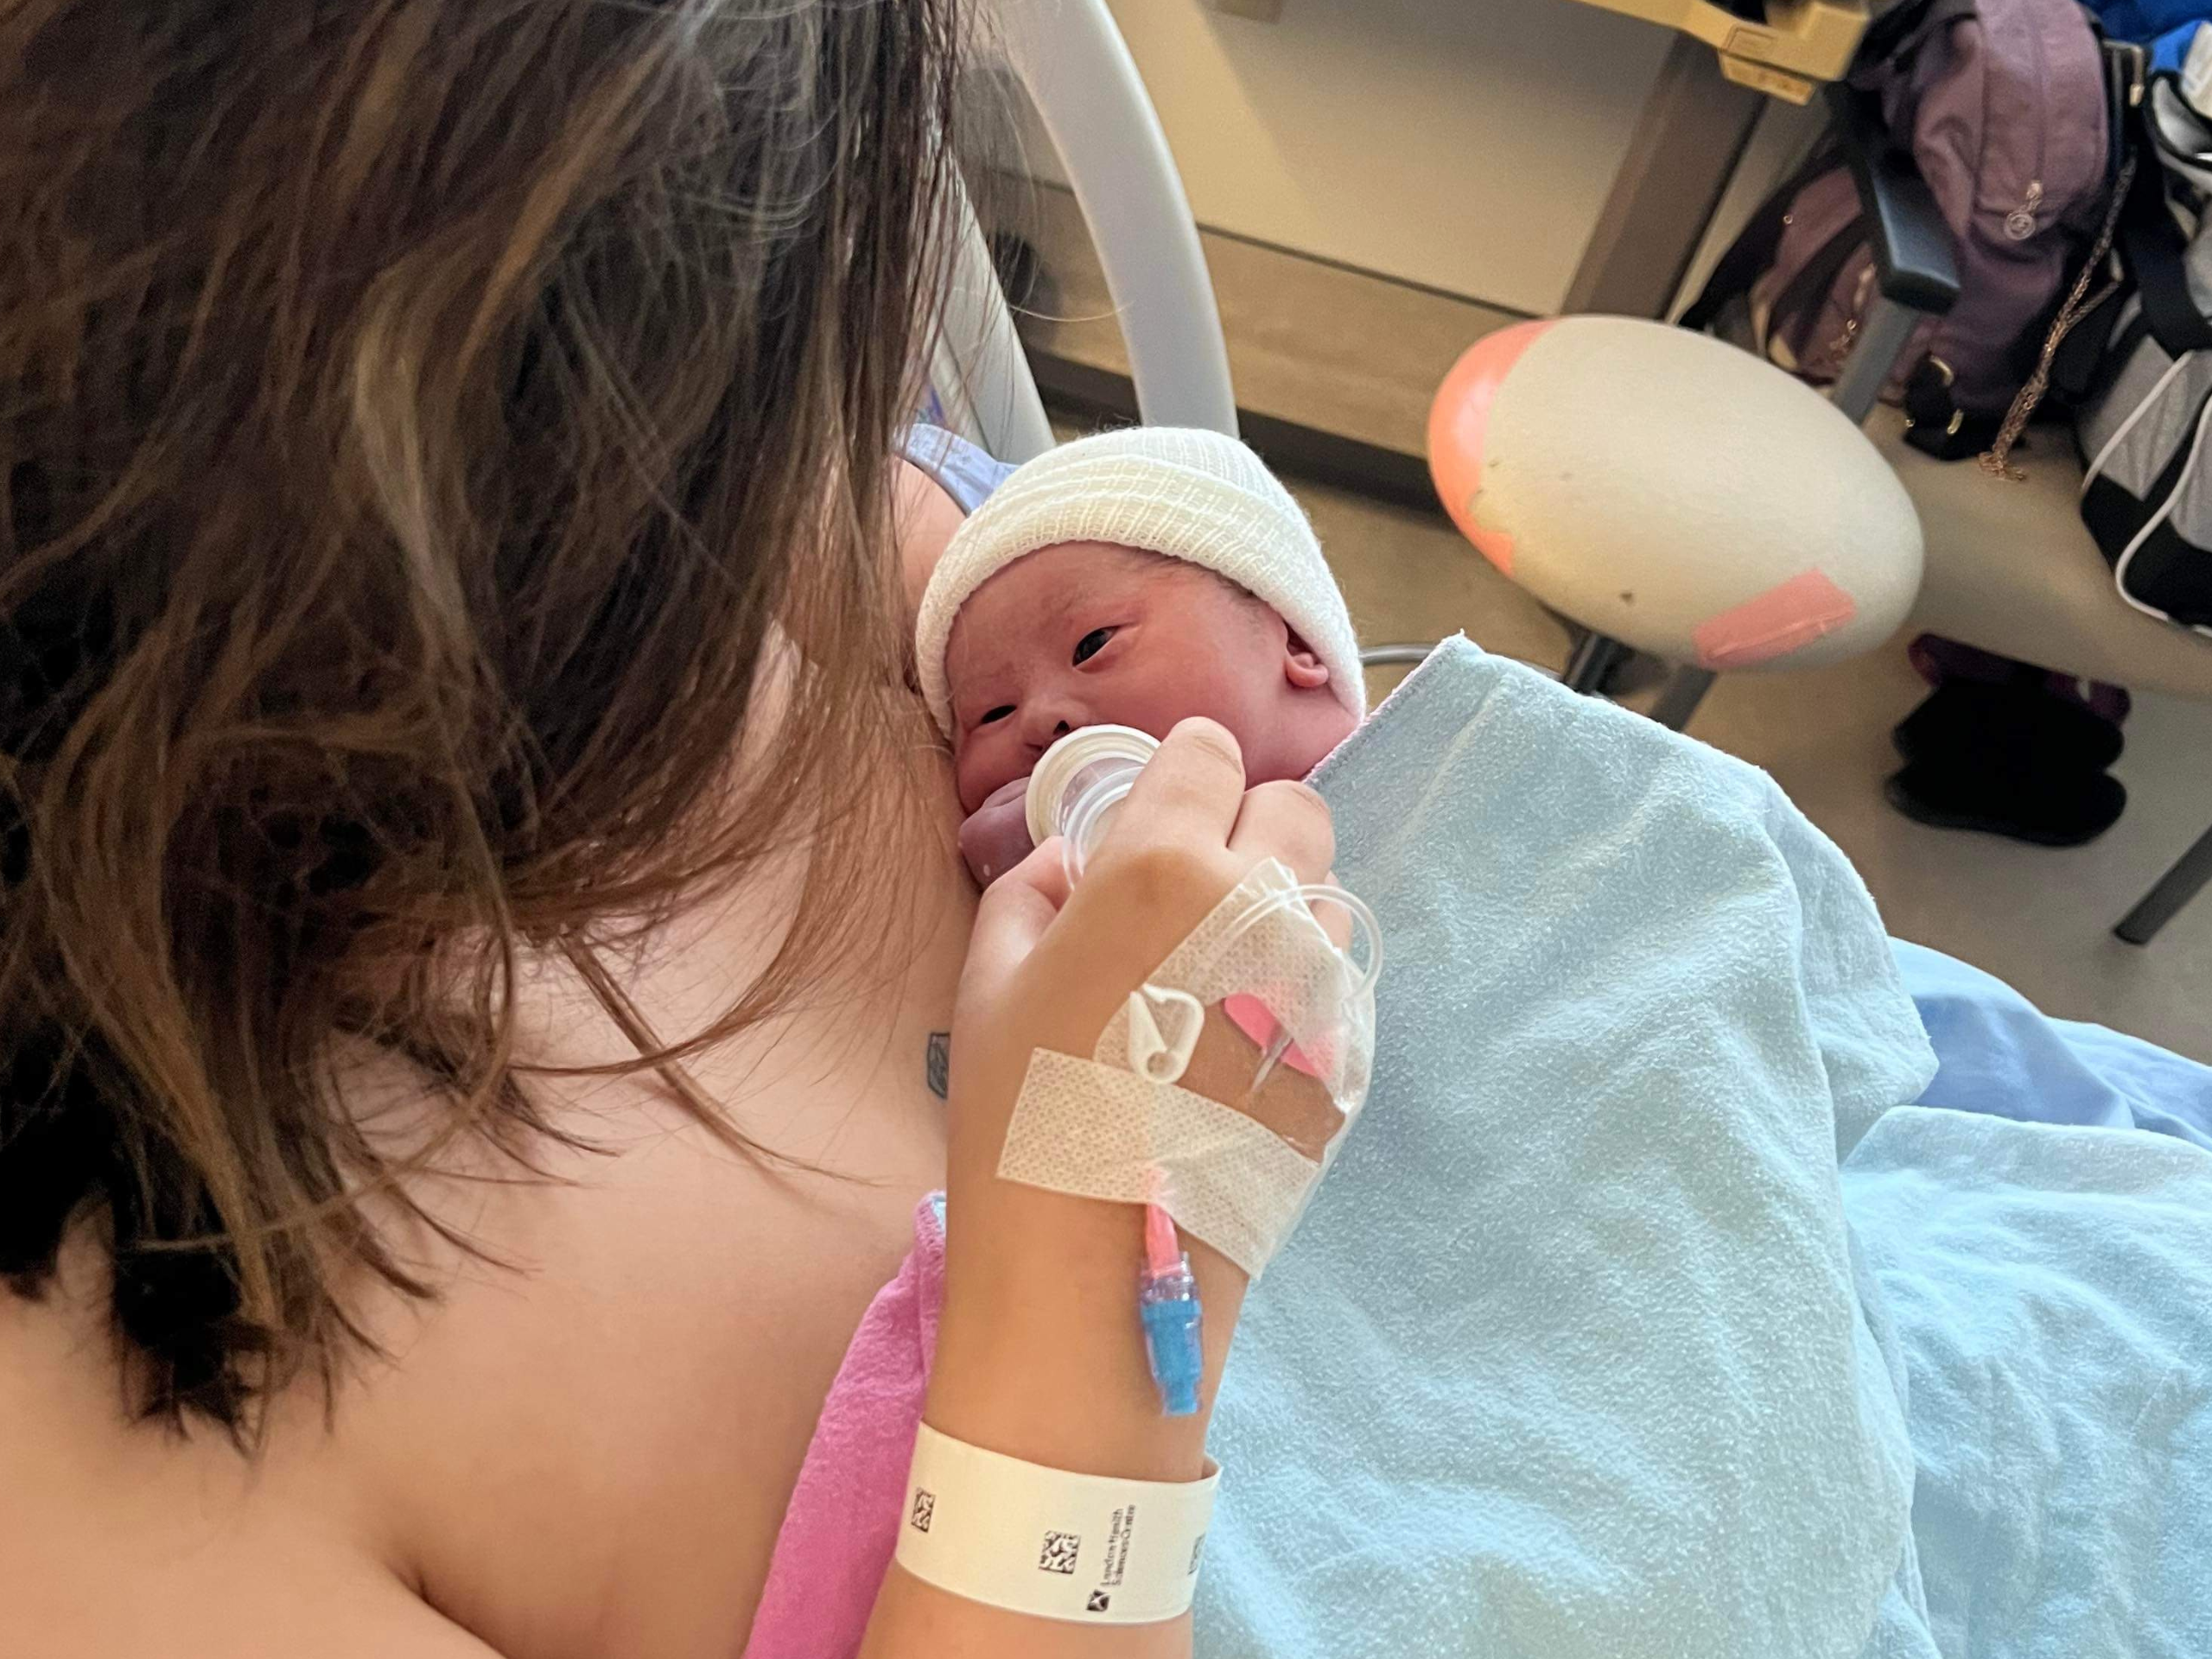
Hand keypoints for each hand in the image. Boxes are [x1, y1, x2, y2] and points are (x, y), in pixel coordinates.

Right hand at [928, 718, 1335, 1478]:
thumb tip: (1077, 861)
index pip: (1211, 753)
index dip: (1183, 780)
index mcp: (1161, 866)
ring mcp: (1317, 987)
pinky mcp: (1345, 1060)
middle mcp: (1259, 906)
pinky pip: (1333, 987)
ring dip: (1279, 916)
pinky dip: (1294, 996)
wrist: (1099, 1280)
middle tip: (1190, 905)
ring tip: (1214, 990)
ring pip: (1326, 900)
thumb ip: (1032, 889)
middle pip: (1297, 810)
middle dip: (1246, 834)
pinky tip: (1235, 1059)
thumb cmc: (1018, 1119)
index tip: (1158, 823)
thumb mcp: (987, 985)